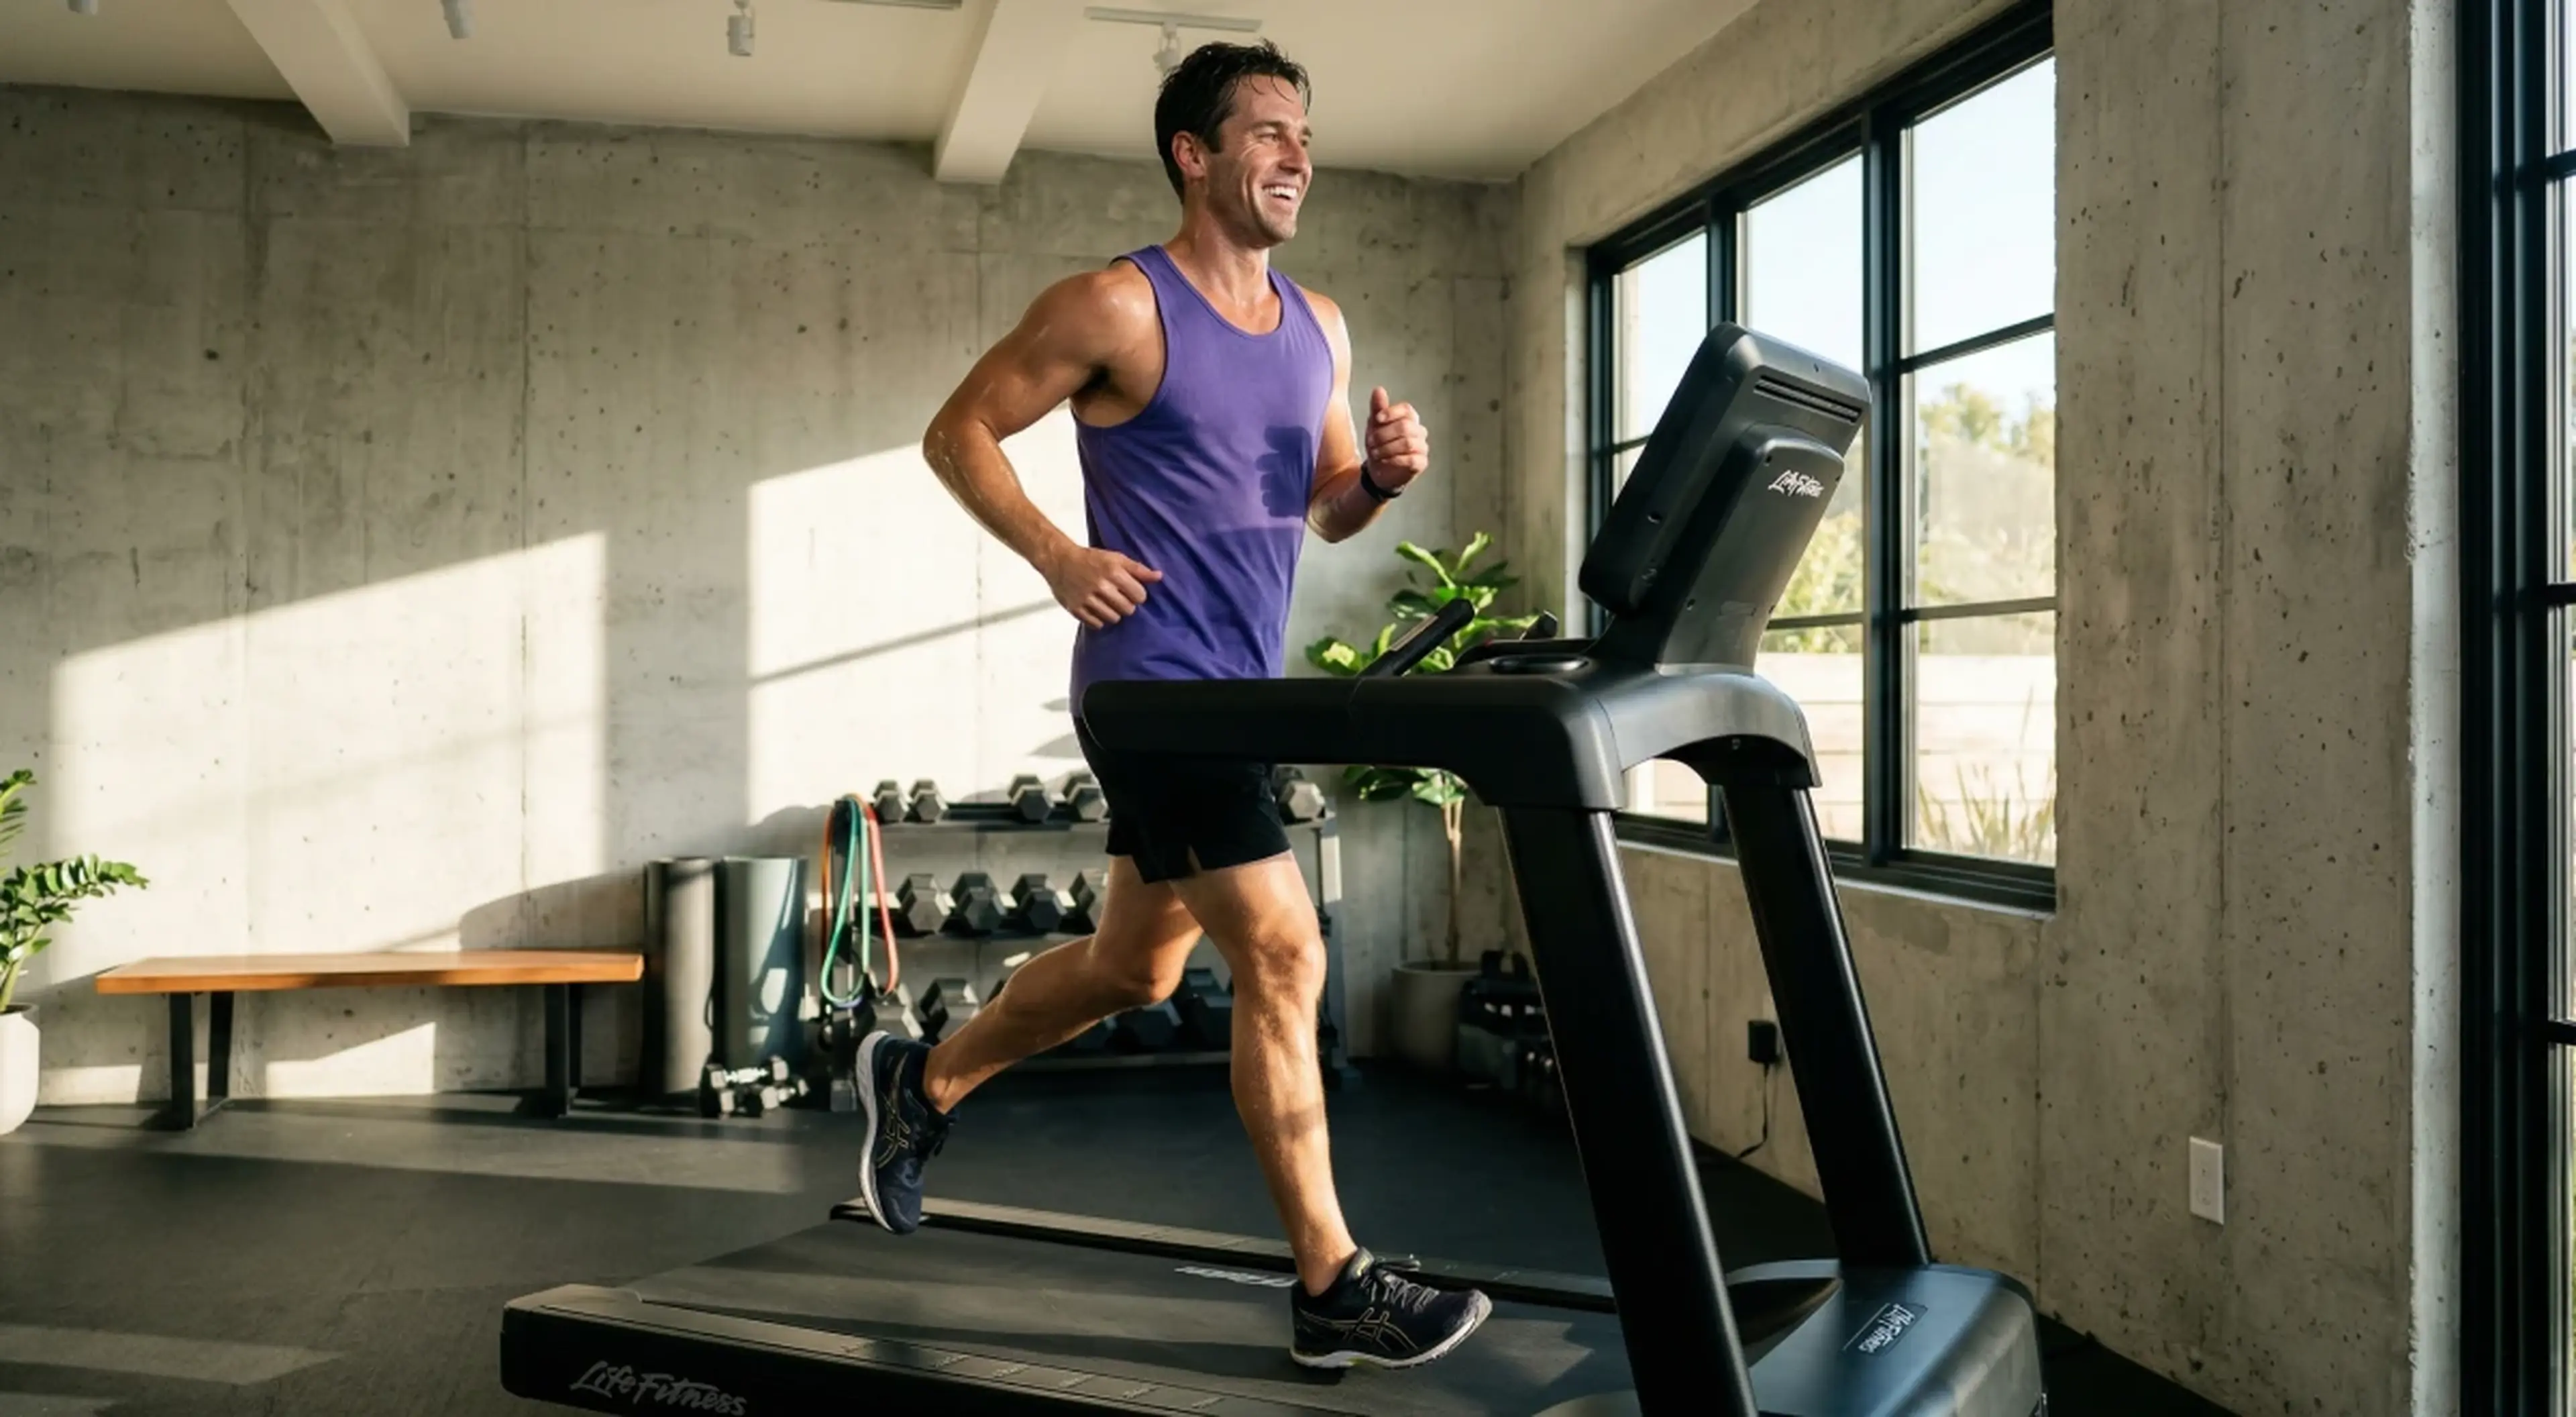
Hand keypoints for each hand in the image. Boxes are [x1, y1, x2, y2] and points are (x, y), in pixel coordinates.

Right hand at [1039, 543, 1162, 627]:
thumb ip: (1138, 569)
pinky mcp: (1076, 609)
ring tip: (1107, 603)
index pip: (1139, 596)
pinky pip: (1097, 624)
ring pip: (1113, 618)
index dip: (1137, 595)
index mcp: (1113, 572)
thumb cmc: (1091, 559)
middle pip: (1128, 609)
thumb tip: (1159, 576)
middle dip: (1126, 605)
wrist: (1059, 561)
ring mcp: (1087, 599)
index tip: (1131, 591)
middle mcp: (1101, 586)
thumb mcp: (1116, 558)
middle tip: (1118, 598)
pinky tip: (1097, 609)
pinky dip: (1099, 619)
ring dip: (1113, 613)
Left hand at [1363, 387, 1427, 489]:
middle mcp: (1419, 431)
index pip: (1406, 409)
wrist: (1380, 471)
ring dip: (1387, 448)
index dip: (1391, 413)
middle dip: (1384, 434)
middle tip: (1370, 442)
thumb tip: (1378, 389)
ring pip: (1408, 443)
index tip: (1377, 419)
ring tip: (1374, 453)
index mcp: (1410, 418)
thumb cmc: (1380, 444)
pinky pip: (1411, 459)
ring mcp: (1422, 447)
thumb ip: (1378, 408)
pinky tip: (1384, 461)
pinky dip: (1395, 460)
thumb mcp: (1375, 426)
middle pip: (1405, 427)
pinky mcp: (1421, 463)